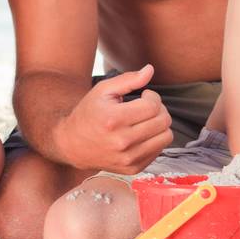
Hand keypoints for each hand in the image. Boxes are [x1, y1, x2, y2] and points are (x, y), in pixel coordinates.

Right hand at [53, 64, 172, 174]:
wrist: (72, 144)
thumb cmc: (89, 113)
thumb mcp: (102, 90)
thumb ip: (128, 79)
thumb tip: (150, 70)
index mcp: (113, 119)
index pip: (153, 106)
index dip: (153, 96)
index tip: (144, 95)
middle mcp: (122, 142)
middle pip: (163, 121)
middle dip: (159, 109)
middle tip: (147, 106)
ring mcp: (129, 158)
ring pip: (166, 136)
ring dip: (160, 125)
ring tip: (145, 120)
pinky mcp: (133, 168)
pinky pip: (159, 150)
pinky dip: (154, 140)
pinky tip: (141, 134)